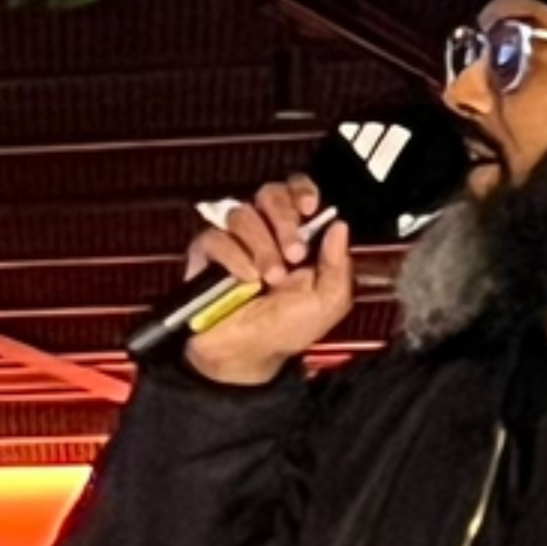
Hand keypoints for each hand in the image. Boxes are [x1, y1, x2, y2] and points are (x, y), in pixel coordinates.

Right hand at [182, 175, 354, 384]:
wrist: (249, 354)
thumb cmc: (286, 330)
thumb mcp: (327, 303)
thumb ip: (338, 266)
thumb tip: (340, 226)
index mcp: (298, 237)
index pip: (296, 192)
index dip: (301, 191)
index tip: (309, 208)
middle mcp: (266, 233)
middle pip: (270, 194)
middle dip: (285, 221)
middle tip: (295, 254)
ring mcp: (235, 241)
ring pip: (243, 214)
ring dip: (263, 247)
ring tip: (270, 278)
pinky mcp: (207, 254)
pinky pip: (216, 237)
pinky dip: (234, 258)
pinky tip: (246, 280)